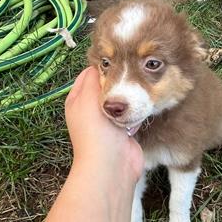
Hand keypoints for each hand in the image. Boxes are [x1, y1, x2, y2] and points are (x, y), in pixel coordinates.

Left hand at [65, 67, 142, 182]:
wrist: (111, 165)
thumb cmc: (95, 130)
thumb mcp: (88, 97)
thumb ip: (94, 77)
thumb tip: (101, 64)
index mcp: (77, 100)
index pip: (89, 74)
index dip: (103, 64)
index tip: (120, 56)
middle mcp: (91, 109)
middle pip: (108, 85)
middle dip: (120, 79)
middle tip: (135, 69)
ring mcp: (108, 121)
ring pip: (122, 99)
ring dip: (130, 96)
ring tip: (141, 84)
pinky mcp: (124, 131)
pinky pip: (132, 114)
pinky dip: (137, 110)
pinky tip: (143, 104)